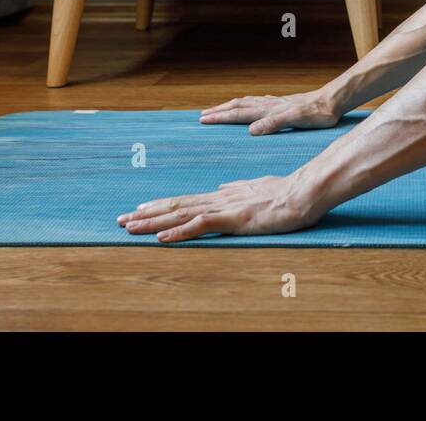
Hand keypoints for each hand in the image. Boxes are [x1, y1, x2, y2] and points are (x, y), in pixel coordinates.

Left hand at [117, 175, 321, 241]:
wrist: (305, 191)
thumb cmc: (287, 192)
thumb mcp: (258, 188)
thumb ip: (239, 189)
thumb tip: (223, 187)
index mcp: (225, 194)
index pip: (186, 201)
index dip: (160, 206)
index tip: (139, 209)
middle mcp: (219, 198)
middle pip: (176, 207)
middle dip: (146, 214)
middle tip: (120, 220)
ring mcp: (225, 207)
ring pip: (181, 214)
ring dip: (153, 222)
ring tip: (130, 226)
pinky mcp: (234, 219)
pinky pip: (200, 226)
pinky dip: (178, 233)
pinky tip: (161, 239)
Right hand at [201, 89, 342, 133]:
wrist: (333, 101)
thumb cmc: (317, 114)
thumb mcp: (296, 120)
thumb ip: (274, 124)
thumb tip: (251, 130)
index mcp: (268, 110)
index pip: (238, 114)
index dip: (220, 117)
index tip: (202, 120)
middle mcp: (268, 105)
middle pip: (238, 106)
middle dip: (219, 111)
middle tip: (202, 115)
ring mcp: (275, 103)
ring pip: (247, 103)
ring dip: (230, 106)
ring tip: (219, 109)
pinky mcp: (283, 104)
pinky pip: (258, 103)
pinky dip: (247, 104)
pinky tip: (251, 105)